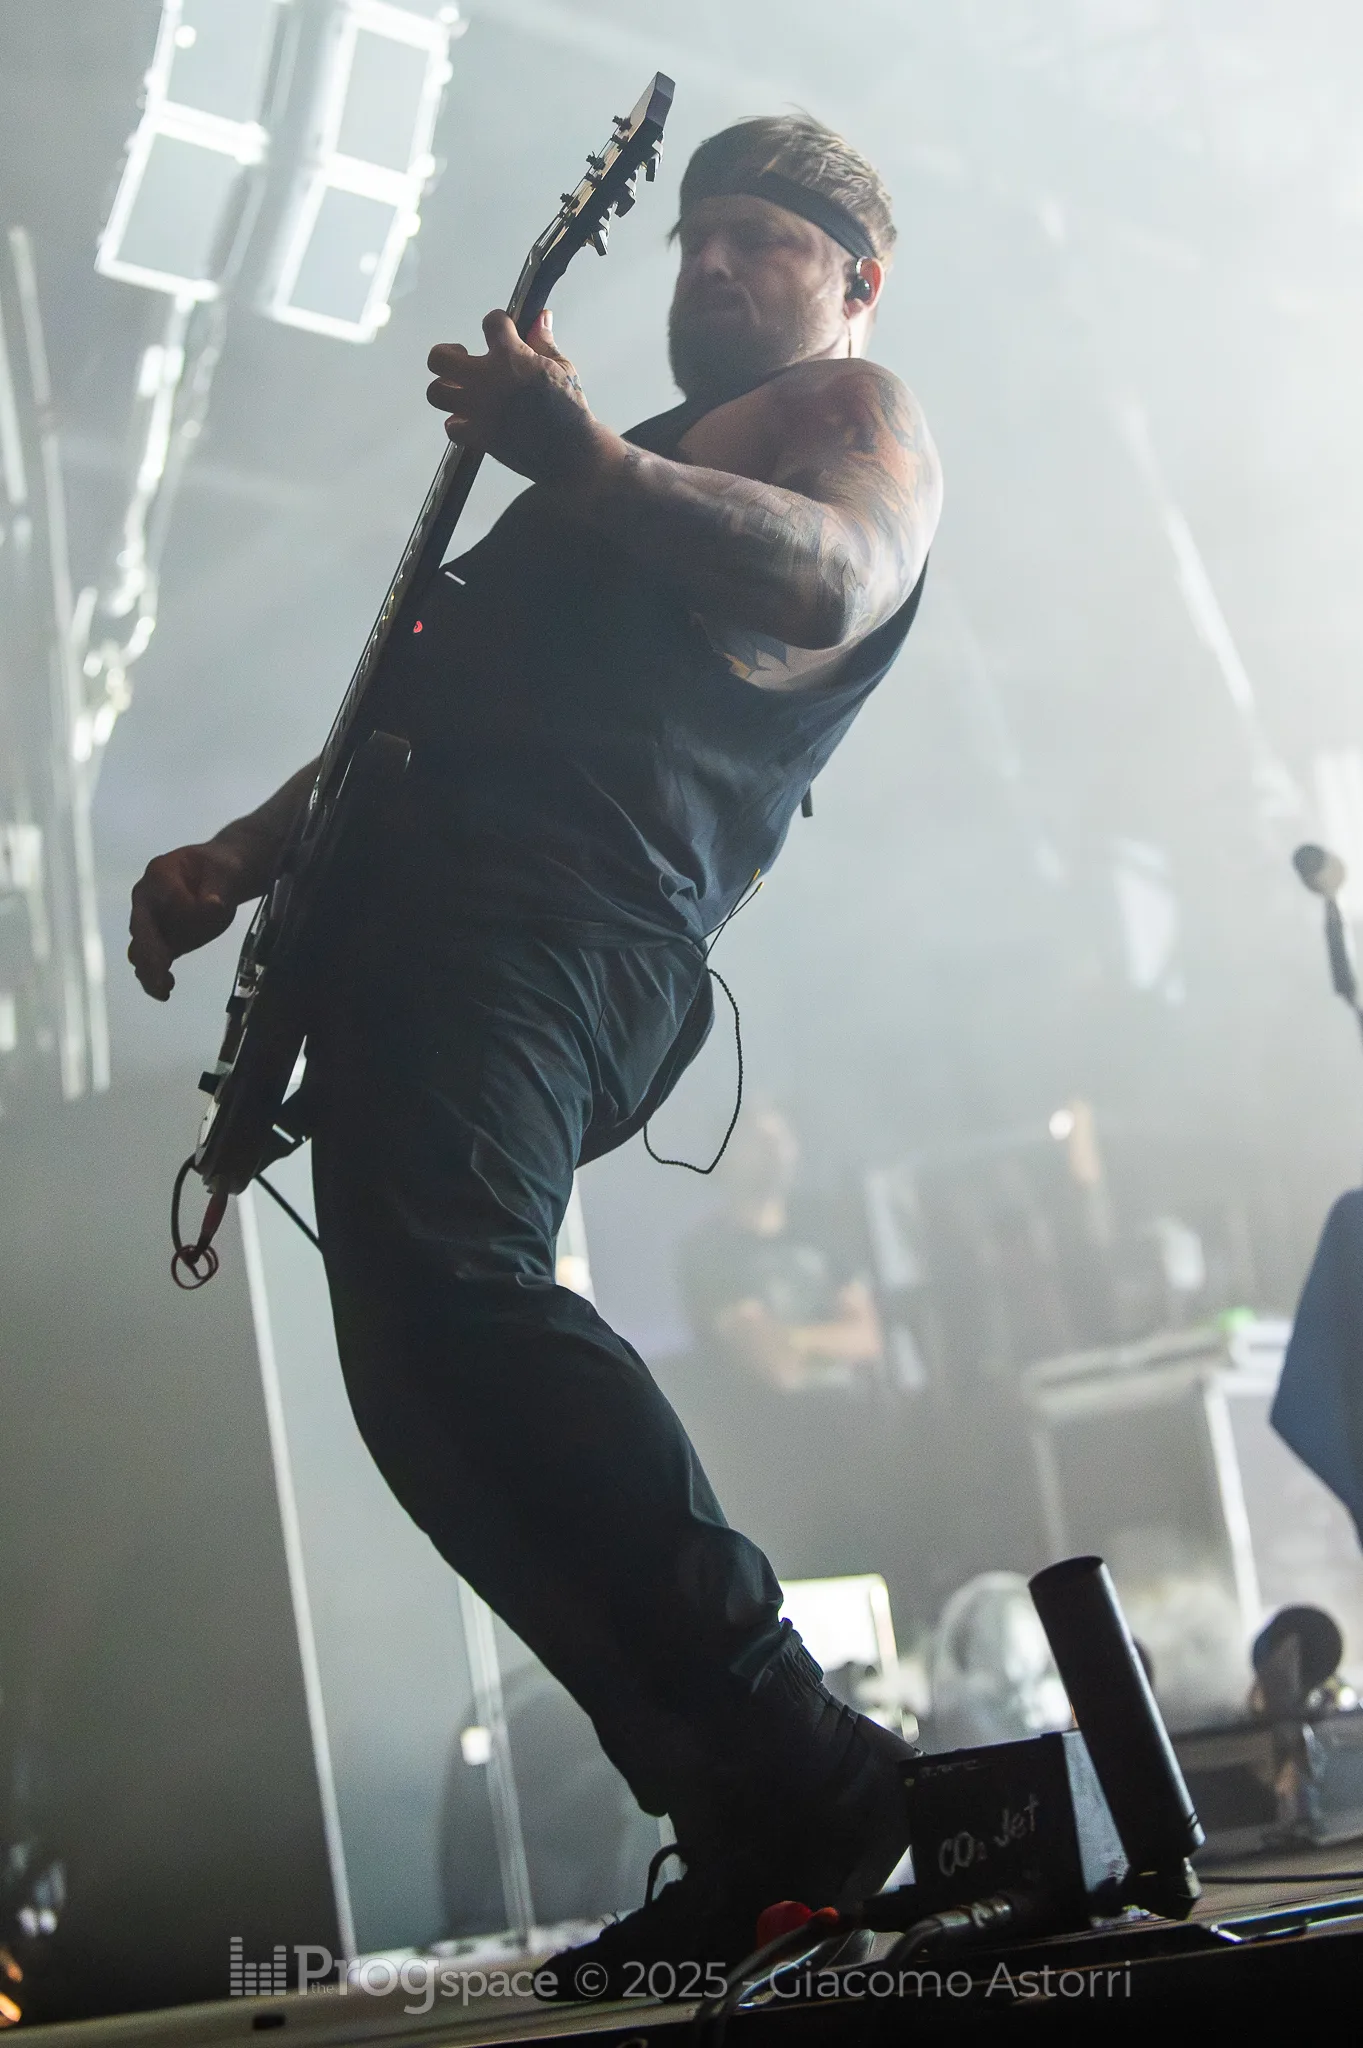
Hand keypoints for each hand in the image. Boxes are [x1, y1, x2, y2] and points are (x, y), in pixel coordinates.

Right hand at [128, 840, 246, 1000]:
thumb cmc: (220, 870)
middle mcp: (147, 901)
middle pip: (140, 927)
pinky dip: (155, 978)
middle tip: (161, 969)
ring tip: (162, 989)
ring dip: (148, 970)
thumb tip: (213, 904)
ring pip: (140, 950)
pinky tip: (165, 991)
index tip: (214, 905)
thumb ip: (218, 887)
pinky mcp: (165, 944)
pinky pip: (153, 963)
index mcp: (159, 874)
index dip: (184, 904)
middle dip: (149, 949)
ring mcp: (153, 925)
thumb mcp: (225, 872)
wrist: (222, 878)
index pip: (162, 893)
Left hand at [425, 310, 604, 486]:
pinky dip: (458, 424)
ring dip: (447, 389)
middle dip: (448, 354)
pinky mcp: (479, 436)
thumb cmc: (570, 410)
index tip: (502, 330)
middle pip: (439, 357)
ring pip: (436, 393)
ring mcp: (479, 409)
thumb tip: (541, 318)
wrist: (571, 451)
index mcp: (510, 356)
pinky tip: (471, 420)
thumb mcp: (563, 367)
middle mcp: (487, 379)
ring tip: (463, 390)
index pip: (491, 321)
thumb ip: (544, 341)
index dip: (498, 323)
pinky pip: (451, 427)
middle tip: (463, 359)